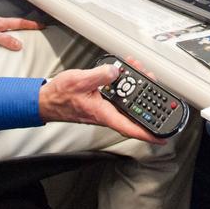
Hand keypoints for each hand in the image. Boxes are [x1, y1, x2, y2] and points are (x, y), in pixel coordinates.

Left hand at [0, 15, 43, 50]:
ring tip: (22, 38)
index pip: (19, 22)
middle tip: (35, 30)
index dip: (31, 25)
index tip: (41, 26)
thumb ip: (3, 39)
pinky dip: (5, 37)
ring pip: (6, 29)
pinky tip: (3, 43)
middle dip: (26, 27)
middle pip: (14, 24)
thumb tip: (18, 44)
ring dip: (15, 32)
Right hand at [39, 64, 165, 144]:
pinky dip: (124, 84)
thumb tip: (116, 71)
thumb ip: (100, 75)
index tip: (162, 137)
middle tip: (154, 84)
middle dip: (146, 97)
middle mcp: (106, 114)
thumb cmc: (60, 96)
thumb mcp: (80, 81)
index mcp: (103, 113)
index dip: (148, 134)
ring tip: (140, 71)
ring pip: (126, 102)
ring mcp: (103, 109)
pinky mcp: (100, 102)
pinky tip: (124, 72)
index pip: (130, 127)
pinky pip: (118, 96)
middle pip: (133, 111)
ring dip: (135, 87)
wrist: (46, 100)